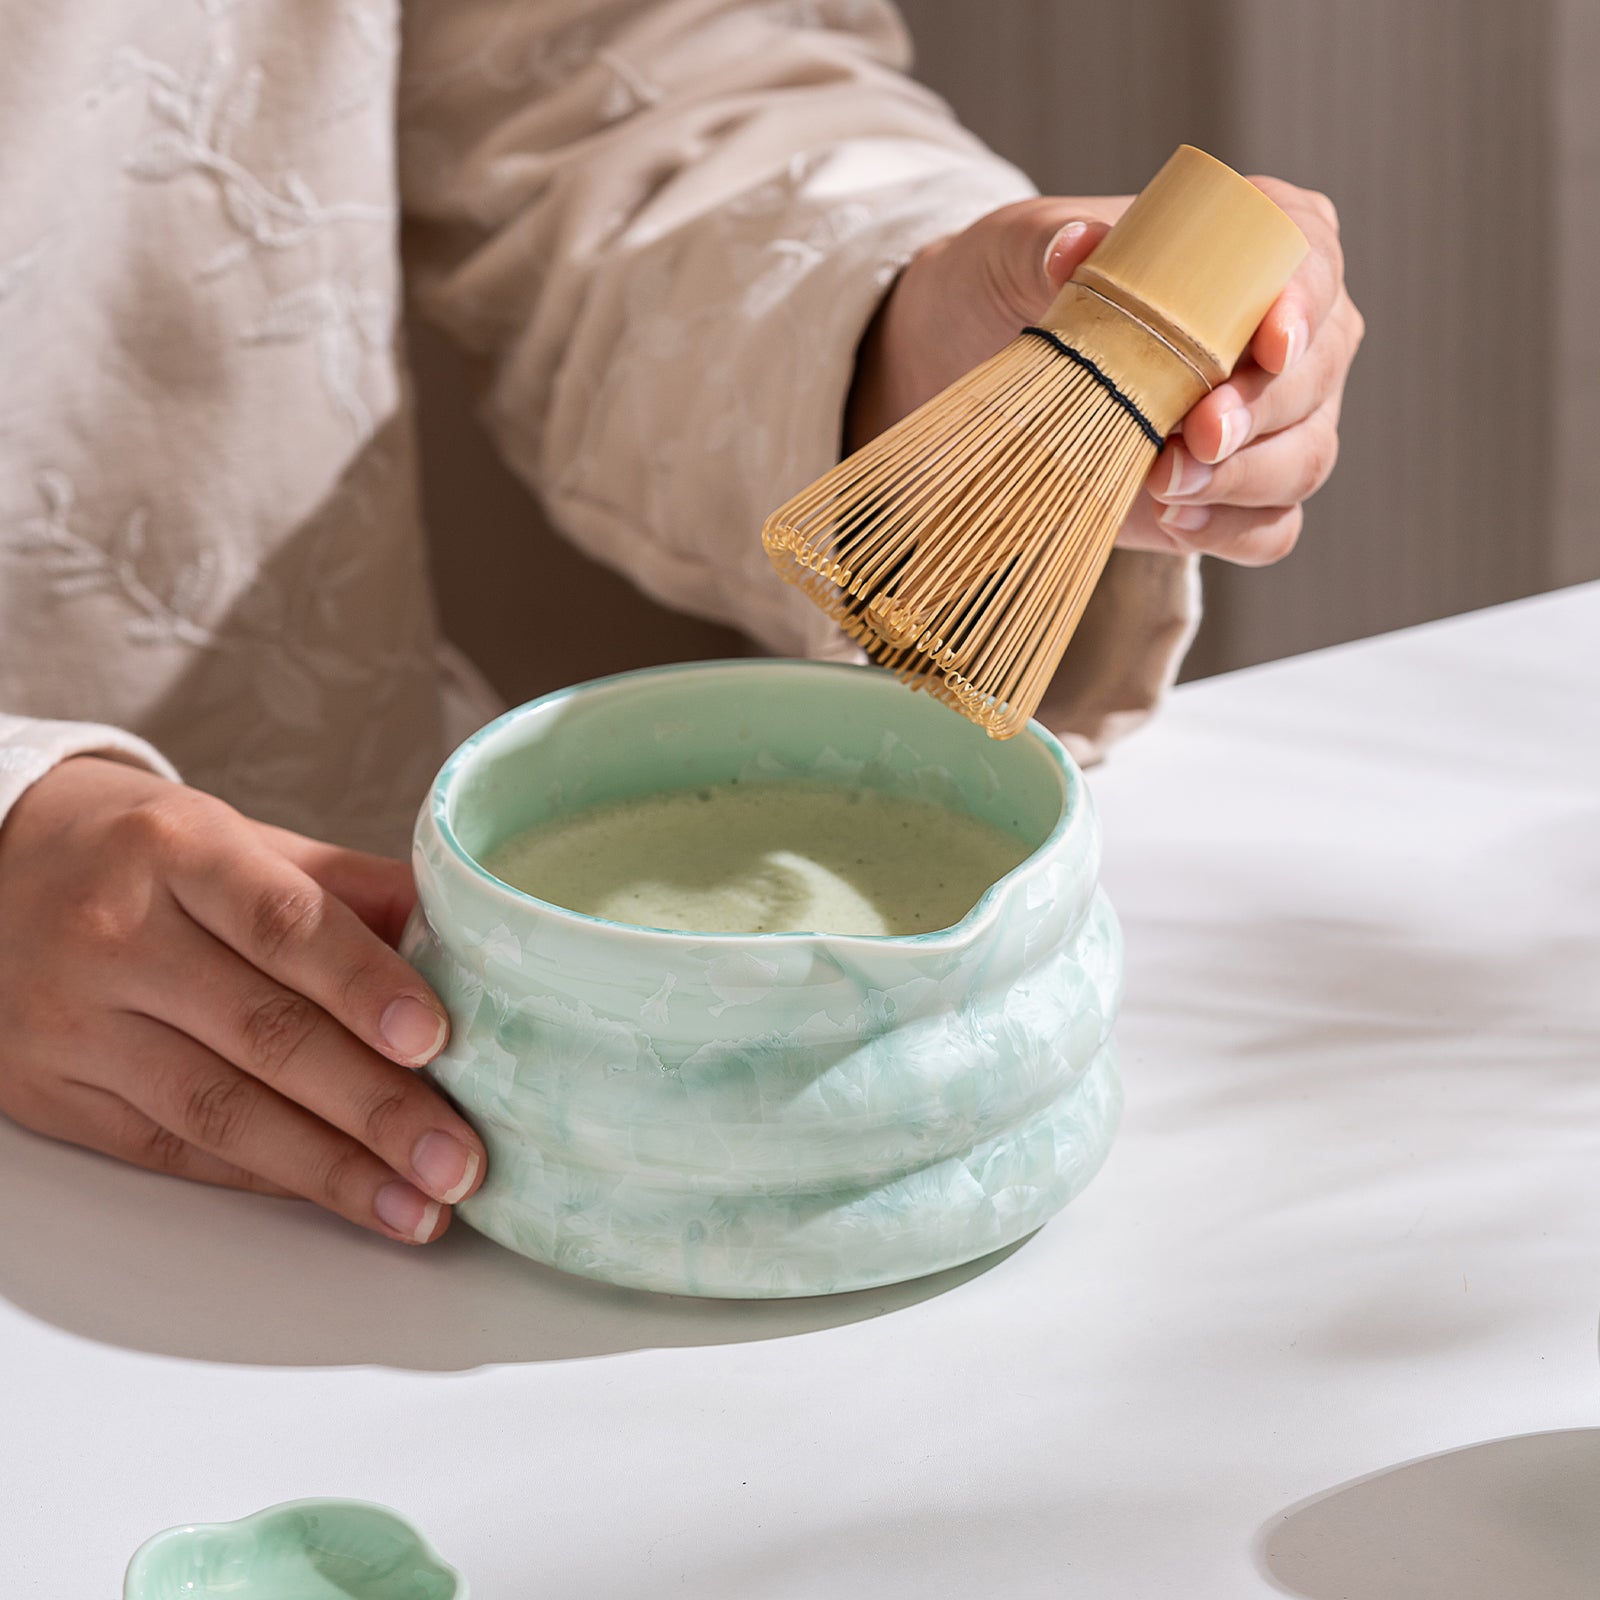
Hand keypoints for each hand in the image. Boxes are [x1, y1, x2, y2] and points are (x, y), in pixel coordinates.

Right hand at [0, 756, 484, 1242]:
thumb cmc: (140, 851)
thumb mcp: (238, 837)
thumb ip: (347, 887)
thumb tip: (467, 929)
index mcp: (178, 853)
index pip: (283, 925)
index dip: (363, 985)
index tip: (434, 1040)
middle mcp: (118, 939)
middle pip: (262, 1034)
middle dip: (374, 1107)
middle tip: (459, 1160)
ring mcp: (75, 1025)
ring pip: (219, 1111)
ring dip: (332, 1170)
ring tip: (421, 1206)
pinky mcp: (53, 1096)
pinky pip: (173, 1149)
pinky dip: (267, 1177)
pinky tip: (341, 1197)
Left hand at [847, 179, 1362, 566]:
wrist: (973, 359)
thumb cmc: (1013, 287)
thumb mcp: (1013, 251)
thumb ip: (1045, 244)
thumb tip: (1072, 248)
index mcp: (1258, 245)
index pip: (1311, 267)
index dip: (1302, 305)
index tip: (1269, 341)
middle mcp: (1288, 334)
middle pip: (1315, 375)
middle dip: (1261, 413)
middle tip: (1196, 435)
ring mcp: (1273, 422)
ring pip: (1305, 457)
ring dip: (1242, 480)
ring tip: (1165, 484)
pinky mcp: (1237, 497)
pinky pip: (1271, 527)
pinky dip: (1228, 530)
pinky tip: (1173, 521)